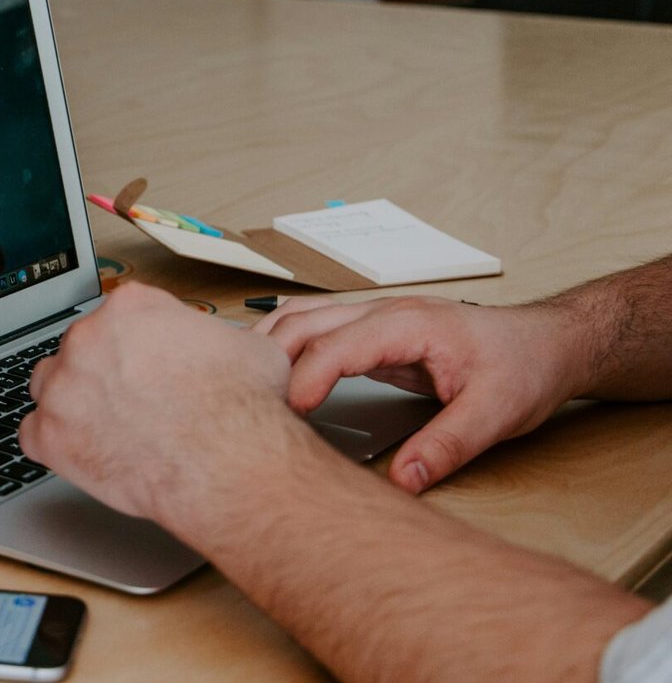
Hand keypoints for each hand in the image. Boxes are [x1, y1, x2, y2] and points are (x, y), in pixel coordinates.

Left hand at [19, 283, 301, 524]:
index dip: (132, 343)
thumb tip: (223, 344)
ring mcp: (63, 386)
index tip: (143, 364)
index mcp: (130, 308)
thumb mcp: (245, 346)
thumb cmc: (240, 411)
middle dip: (99, 371)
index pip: (116, 316)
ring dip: (69, 401)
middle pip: (79, 347)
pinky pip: (33, 433)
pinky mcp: (49, 434)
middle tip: (127, 400)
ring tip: (101, 425)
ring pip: (49, 385)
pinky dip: (54, 444)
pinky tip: (80, 451)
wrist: (228, 464)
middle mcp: (88, 337)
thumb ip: (214, 338)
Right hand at [254, 296, 590, 492]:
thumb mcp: (497, 412)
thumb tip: (403, 479)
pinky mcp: (372, 335)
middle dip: (268, 359)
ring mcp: (376, 319)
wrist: (547, 344)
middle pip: (304, 322)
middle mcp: (385, 312)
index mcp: (409, 323)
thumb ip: (447, 445)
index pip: (337, 345)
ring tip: (245, 387)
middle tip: (247, 404)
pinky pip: (315, 332)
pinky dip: (285, 349)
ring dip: (269, 347)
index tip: (288, 415)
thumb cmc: (524, 366)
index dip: (306, 380)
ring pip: (302, 320)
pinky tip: (272, 376)